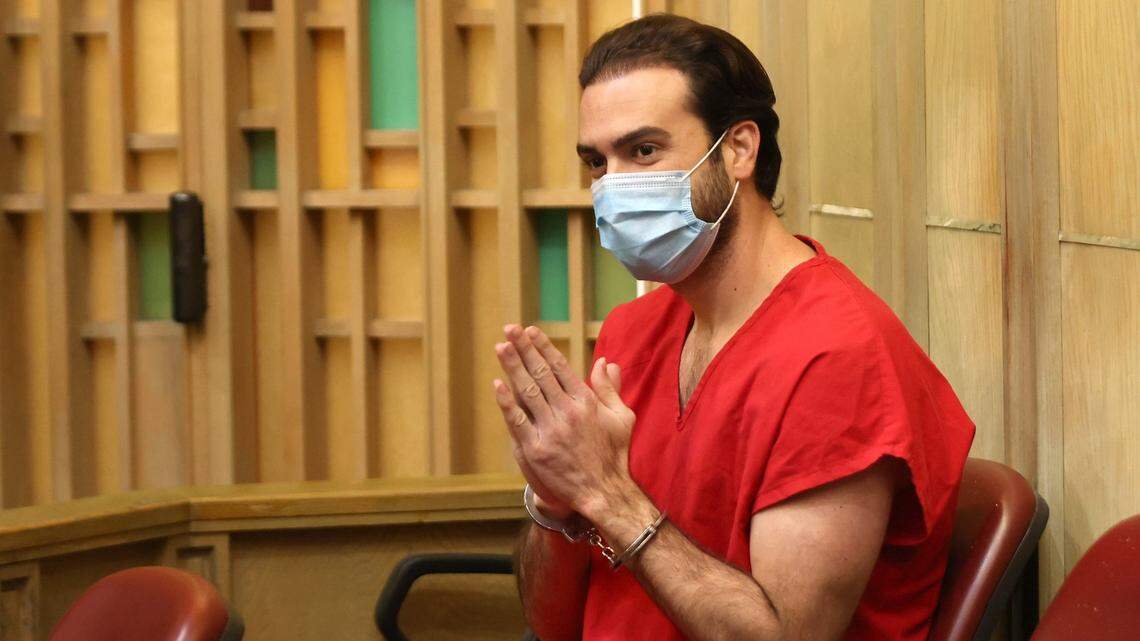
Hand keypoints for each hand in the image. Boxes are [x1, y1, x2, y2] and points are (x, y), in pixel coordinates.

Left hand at [492, 324, 636, 519]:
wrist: (603, 492)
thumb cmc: (614, 455)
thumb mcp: (621, 417)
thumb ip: (610, 388)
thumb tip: (606, 362)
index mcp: (586, 402)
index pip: (560, 367)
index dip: (544, 347)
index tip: (531, 331)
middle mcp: (568, 412)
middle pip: (541, 373)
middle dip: (524, 349)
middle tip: (510, 328)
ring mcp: (550, 431)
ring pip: (527, 392)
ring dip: (512, 367)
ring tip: (501, 347)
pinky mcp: (535, 450)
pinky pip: (517, 421)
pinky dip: (506, 402)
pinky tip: (497, 384)